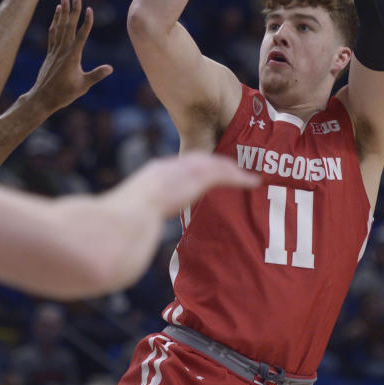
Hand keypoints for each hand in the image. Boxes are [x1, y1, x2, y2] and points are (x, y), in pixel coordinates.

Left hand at [29, 0, 112, 112]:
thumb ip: (96, 75)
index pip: (81, 35)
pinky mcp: (50, 53)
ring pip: (59, 27)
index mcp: (72, 56)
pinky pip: (52, 33)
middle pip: (69, 26)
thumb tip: (110, 68)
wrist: (42, 98)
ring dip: (62, 12)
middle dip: (73, 10)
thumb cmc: (64, 94)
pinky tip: (56, 13)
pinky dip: (55, 22)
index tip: (90, 9)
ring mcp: (55, 50)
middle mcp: (63, 50)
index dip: (86, 22)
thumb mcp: (83, 86)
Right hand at [132, 151, 259, 217]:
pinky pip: (225, 175)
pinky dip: (241, 178)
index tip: (206, 169)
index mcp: (158, 172)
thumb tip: (141, 225)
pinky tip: (254, 182)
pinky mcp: (199, 179)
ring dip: (233, 169)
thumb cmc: (129, 218)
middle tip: (232, 167)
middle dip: (218, 162)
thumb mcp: (137, 210)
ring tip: (248, 175)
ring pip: (216, 165)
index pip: (181, 164)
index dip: (197, 165)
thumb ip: (145, 212)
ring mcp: (186, 171)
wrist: (134, 213)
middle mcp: (173, 167)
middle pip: (202, 159)